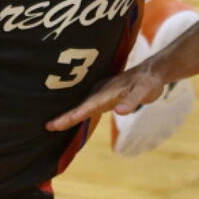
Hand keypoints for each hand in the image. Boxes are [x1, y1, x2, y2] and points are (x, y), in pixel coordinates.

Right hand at [47, 61, 166, 131]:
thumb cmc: (148, 82)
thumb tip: (119, 111)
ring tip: (52, 124)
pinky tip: (74, 116)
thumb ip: (132, 101)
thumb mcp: (144, 91)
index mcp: (105, 94)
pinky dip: (79, 111)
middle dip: (62, 117)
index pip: (84, 108)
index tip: (53, 124)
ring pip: (81, 105)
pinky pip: (88, 105)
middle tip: (46, 126)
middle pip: (78, 107)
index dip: (69, 117)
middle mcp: (100, 93)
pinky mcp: (104, 96)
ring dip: (68, 114)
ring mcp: (101, 94)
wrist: (152, 72)